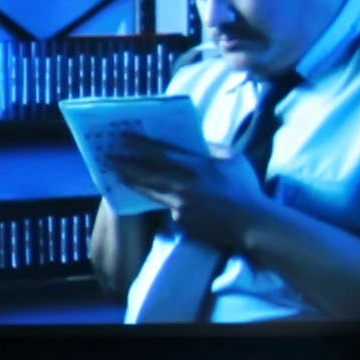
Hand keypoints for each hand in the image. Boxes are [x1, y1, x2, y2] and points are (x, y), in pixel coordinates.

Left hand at [100, 129, 264, 249]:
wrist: (250, 222)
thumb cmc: (244, 188)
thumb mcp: (233, 159)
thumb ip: (211, 148)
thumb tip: (195, 141)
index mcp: (198, 163)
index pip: (162, 150)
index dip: (140, 143)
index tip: (122, 137)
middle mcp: (184, 181)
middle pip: (147, 170)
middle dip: (125, 162)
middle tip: (108, 157)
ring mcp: (179, 202)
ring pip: (148, 189)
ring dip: (130, 180)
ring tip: (115, 174)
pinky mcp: (179, 218)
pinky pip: (162, 205)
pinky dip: (152, 198)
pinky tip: (139, 194)